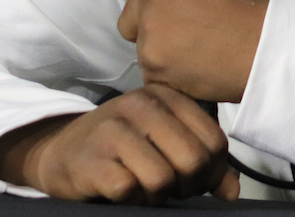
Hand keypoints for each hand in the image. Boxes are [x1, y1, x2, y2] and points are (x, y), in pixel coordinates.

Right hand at [0, 84, 238, 203]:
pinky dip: (131, 199)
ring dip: (157, 195)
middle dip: (187, 185)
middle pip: (193, 160)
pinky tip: (121, 189)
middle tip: (170, 187)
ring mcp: (114, 130)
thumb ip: (204, 161)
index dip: (211, 170)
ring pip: (164, 179)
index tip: (194, 177)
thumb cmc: (123, 147)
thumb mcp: (165, 142)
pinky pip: (130, 191)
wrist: (61, 151)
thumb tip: (232, 191)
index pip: (214, 141)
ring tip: (144, 186)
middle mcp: (140, 105)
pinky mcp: (93, 160)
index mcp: (165, 95)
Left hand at [117, 0, 270, 102]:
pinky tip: (194, 72)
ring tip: (193, 54)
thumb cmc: (254, 9)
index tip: (166, 8)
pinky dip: (167, 76)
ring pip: (140, 45)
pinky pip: (151, 73)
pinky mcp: (152, 63)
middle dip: (147, 23)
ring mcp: (149, 29)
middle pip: (131, 12)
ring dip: (159, 51)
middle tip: (178, 34)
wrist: (268, 49)